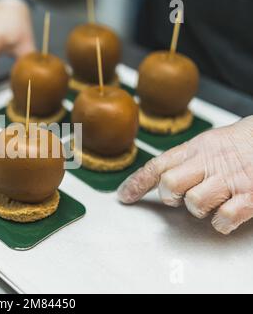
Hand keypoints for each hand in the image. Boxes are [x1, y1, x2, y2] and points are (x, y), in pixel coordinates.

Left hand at [118, 116, 252, 234]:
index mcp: (196, 149)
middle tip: (180, 196)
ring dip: (197, 209)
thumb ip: (186, 158)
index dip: (136, 182)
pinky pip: (223, 218)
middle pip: (170, 184)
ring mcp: (230, 180)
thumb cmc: (242, 143)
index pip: (157, 165)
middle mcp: (209, 163)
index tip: (124, 197)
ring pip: (194, 203)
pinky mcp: (250, 197)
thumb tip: (159, 177)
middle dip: (170, 196)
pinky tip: (226, 214)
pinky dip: (221, 223)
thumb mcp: (209, 142)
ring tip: (210, 202)